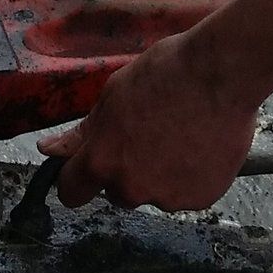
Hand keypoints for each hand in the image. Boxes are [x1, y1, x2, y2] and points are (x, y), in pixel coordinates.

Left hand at [39, 21, 262, 212]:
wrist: (223, 72)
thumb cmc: (168, 73)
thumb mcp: (114, 94)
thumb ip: (83, 132)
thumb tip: (48, 150)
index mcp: (102, 160)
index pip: (71, 191)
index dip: (78, 177)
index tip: (89, 167)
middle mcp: (130, 187)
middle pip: (117, 191)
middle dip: (127, 170)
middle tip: (150, 134)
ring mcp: (167, 197)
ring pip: (153, 192)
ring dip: (161, 174)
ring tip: (182, 135)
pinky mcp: (200, 199)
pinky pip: (186, 193)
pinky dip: (191, 177)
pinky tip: (200, 145)